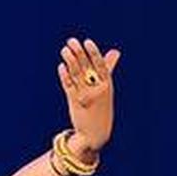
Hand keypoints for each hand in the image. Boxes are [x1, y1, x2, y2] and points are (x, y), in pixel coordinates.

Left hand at [58, 37, 120, 153]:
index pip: (100, 66)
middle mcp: (96, 90)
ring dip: (70, 61)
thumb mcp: (106, 88)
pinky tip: (61, 66)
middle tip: (71, 41)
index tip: (87, 41)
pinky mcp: (75, 103)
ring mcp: (85, 96)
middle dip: (78, 53)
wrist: (96, 134)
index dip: (93, 53)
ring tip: (64, 50)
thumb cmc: (101, 107)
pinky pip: (69, 87)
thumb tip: (115, 51)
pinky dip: (64, 76)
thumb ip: (108, 69)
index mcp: (107, 85)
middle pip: (86, 68)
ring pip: (76, 75)